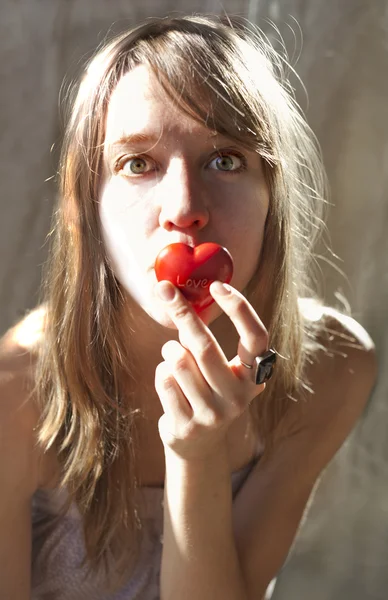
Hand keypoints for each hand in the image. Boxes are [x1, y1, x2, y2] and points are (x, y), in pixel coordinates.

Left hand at [154, 280, 268, 459]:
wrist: (199, 444)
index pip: (256, 337)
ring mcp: (213, 414)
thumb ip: (209, 340)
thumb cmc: (208, 391)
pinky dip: (161, 372)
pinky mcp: (187, 425)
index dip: (240, 309)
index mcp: (253, 377)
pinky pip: (164, 380)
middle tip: (165, 290)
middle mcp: (239, 397)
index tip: (219, 285)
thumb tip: (180, 295)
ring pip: (178, 361)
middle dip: (182, 313)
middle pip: (204, 345)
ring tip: (173, 356)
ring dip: (169, 350)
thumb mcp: (221, 369)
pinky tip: (170, 382)